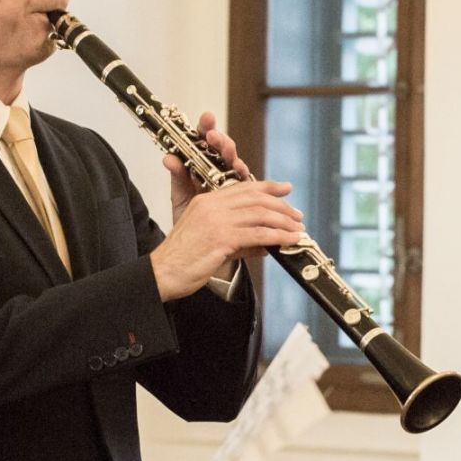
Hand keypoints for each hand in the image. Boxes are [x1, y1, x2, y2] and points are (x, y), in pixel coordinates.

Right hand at [149, 179, 302, 300]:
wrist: (163, 273)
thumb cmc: (184, 260)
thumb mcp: (213, 243)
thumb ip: (239, 240)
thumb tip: (266, 244)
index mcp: (206, 201)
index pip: (243, 188)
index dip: (268, 187)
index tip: (286, 189)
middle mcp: (212, 205)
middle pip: (256, 199)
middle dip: (281, 207)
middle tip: (297, 216)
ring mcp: (216, 220)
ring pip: (260, 215)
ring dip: (284, 223)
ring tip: (298, 231)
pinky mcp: (221, 237)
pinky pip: (257, 234)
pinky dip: (278, 237)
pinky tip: (288, 242)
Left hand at [163, 112, 253, 222]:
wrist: (200, 248)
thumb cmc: (190, 220)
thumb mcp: (181, 197)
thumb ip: (177, 176)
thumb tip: (168, 157)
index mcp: (202, 166)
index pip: (205, 141)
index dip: (207, 127)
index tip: (207, 117)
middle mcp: (220, 170)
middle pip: (223, 148)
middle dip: (220, 140)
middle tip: (213, 136)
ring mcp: (233, 182)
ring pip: (235, 161)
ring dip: (231, 156)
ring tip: (227, 156)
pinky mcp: (245, 198)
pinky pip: (248, 183)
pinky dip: (245, 175)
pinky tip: (240, 170)